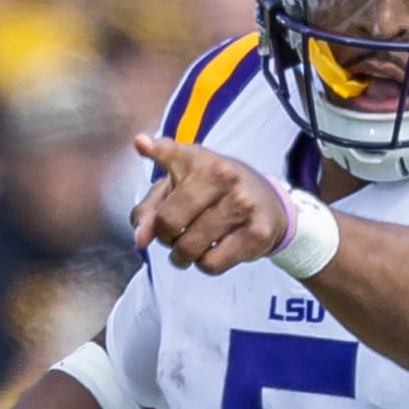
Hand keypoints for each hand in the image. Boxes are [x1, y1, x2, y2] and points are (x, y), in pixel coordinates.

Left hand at [131, 132, 289, 274]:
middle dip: (165, 237)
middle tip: (174, 235)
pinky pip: (211, 263)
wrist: (269, 205)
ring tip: (191, 247)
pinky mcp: (257, 233)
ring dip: (183, 256)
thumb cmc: (215, 196)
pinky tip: (214, 251)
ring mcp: (243, 203)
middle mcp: (223, 176)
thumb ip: (151, 210)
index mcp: (200, 159)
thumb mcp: (182, 189)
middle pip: (169, 222)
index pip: (172, 154)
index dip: (156, 151)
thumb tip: (139, 239)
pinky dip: (205, 264)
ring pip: (189, 248)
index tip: (141, 143)